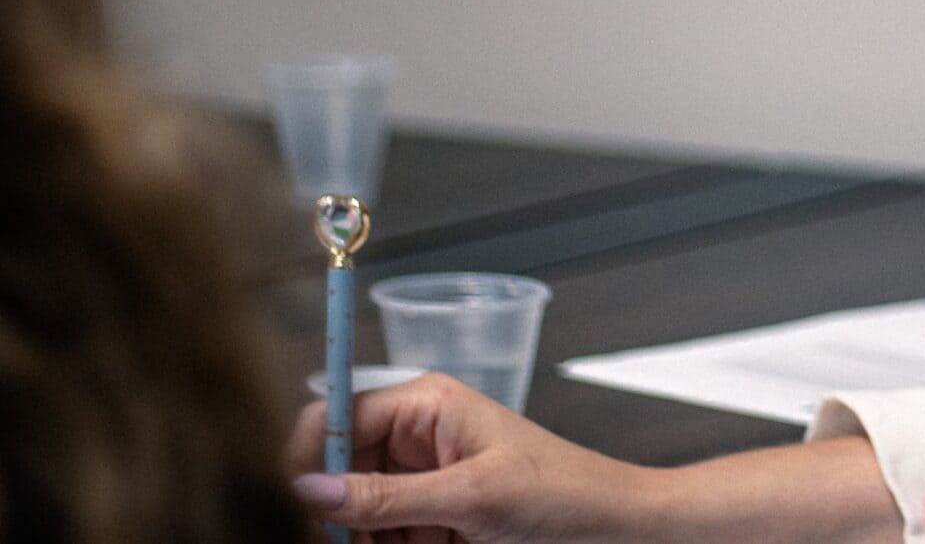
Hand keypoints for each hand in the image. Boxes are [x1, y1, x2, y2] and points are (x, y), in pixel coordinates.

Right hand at [286, 372, 658, 542]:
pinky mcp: (430, 513)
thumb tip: (308, 489)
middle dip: (344, 515)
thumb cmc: (561, 492)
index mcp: (426, 403)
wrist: (611, 525)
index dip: (310, 460)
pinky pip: (383, 534)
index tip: (304, 507)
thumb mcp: (470, 498)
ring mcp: (422, 476)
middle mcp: (416, 433)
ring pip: (356, 513)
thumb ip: (385, 497)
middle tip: (373, 539)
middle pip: (338, 472)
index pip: (335, 416)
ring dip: (372, 538)